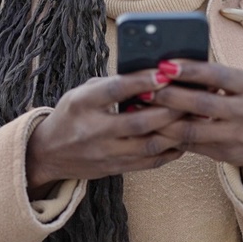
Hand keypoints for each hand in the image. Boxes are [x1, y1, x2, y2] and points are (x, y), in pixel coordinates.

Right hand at [26, 70, 186, 196]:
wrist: (48, 153)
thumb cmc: (71, 114)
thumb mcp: (82, 93)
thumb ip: (112, 84)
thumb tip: (151, 73)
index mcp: (82, 104)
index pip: (115, 90)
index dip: (141, 81)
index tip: (165, 73)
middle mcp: (93, 131)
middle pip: (139, 121)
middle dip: (170, 109)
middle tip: (192, 96)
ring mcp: (105, 153)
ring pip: (149, 145)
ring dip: (175, 131)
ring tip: (194, 118)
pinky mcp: (115, 169)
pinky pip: (150, 162)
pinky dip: (170, 151)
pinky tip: (184, 138)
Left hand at [148, 60, 242, 189]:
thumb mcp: (242, 84)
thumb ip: (214, 77)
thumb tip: (170, 67)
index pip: (217, 75)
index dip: (189, 70)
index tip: (164, 64)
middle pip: (202, 104)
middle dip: (170, 96)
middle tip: (145, 89)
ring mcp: (236, 135)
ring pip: (192, 129)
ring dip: (162, 120)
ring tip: (141, 110)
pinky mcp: (223, 153)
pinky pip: (190, 145)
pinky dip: (168, 136)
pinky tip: (150, 128)